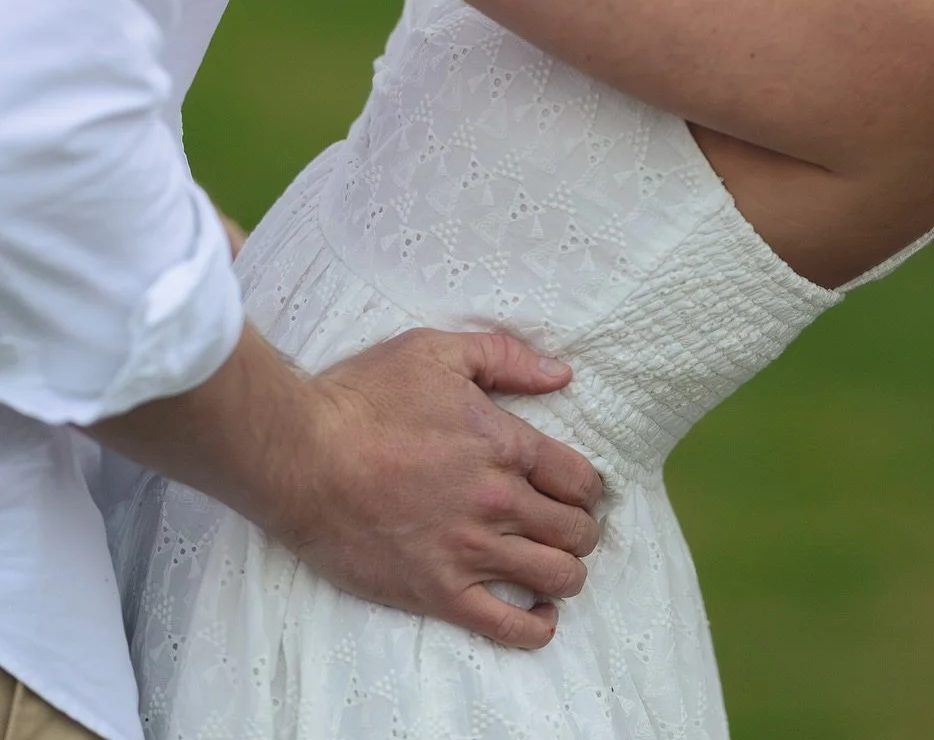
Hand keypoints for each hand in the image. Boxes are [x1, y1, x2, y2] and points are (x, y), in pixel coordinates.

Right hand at [92, 322, 602, 650]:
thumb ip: (505, 358)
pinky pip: (506, 626)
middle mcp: (499, 502)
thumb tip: (560, 376)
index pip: (580, 479)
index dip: (587, 487)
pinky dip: (536, 628)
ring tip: (554, 565)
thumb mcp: (437, 351)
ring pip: (556, 577)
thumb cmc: (365, 398)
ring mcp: (470, 552)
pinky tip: (539, 617)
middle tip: (566, 526)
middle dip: (581, 529)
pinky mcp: (437, 592)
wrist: (301, 456)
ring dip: (568, 573)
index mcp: (505, 445)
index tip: (577, 490)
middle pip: (576, 531)